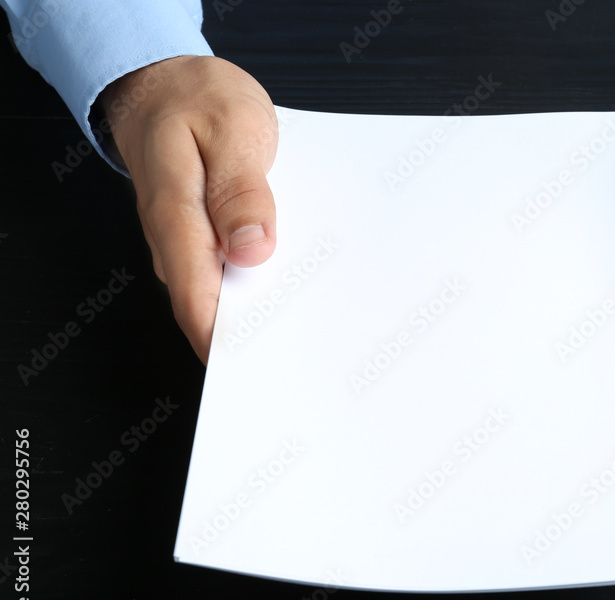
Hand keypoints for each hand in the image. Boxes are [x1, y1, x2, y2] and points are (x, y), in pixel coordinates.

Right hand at [102, 55, 278, 363]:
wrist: (163, 81)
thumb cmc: (196, 99)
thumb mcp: (233, 130)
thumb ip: (241, 191)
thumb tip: (251, 250)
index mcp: (175, 215)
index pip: (196, 300)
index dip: (226, 341)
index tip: (263, 364)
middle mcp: (176, 238)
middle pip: (212, 304)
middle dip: (255, 331)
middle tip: (305, 348)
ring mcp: (189, 239)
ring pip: (227, 287)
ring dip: (263, 303)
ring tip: (312, 317)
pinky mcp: (205, 233)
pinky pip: (235, 264)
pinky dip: (265, 271)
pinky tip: (298, 273)